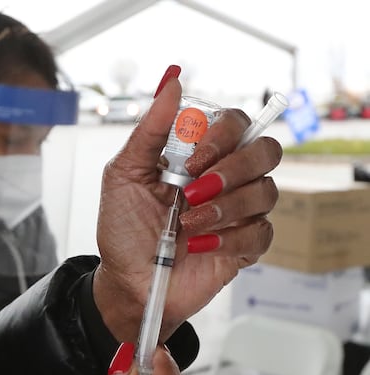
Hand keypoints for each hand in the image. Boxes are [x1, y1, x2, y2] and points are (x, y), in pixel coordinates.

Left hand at [93, 72, 281, 341]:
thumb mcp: (124, 173)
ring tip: (187, 224)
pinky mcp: (245, 246)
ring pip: (266, 191)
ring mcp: (238, 211)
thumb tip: (171, 80)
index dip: (222, 135)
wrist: (126, 280)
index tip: (191, 159)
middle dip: (232, 168)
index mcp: (200, 154)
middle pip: (266, 150)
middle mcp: (225, 177)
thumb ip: (151, 129)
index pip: (236, 123)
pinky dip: (229, 239)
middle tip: (193, 191)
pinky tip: (199, 247)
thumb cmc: (124, 226)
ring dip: (224, 208)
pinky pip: (262, 232)